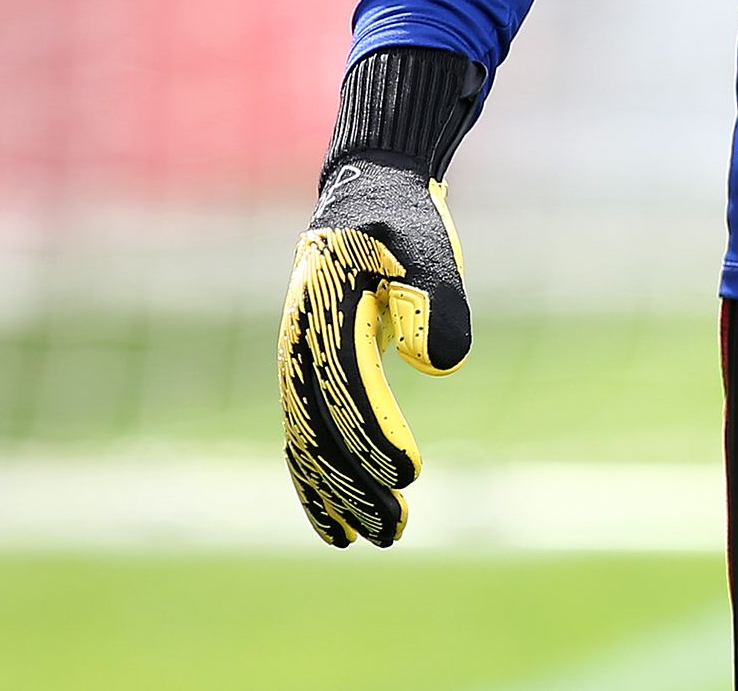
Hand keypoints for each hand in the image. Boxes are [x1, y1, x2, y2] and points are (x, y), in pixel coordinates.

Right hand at [279, 157, 472, 547]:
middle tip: (395, 531)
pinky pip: (305, 438)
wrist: (367, 197)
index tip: (409, 473)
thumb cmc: (403, 222)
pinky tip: (338, 525)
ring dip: (337, 494)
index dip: (373, 431)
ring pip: (307, 443)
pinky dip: (317, 483)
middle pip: (319, 427)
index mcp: (324, 312)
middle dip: (354, 483)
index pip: (346, 384)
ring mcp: (299, 363)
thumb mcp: (425, 246)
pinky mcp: (311, 376)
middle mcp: (300, 344)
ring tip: (375, 540)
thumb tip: (437, 362)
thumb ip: (434, 297)